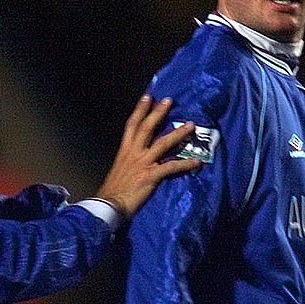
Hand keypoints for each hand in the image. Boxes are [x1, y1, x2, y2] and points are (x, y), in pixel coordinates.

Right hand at [96, 95, 200, 217]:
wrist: (107, 207)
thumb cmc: (114, 190)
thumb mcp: (119, 168)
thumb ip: (130, 159)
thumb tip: (139, 155)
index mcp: (125, 150)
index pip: (132, 125)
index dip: (140, 109)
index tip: (148, 97)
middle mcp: (133, 153)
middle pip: (146, 127)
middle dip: (158, 112)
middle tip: (169, 100)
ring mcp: (142, 163)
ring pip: (163, 143)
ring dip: (178, 133)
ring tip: (191, 125)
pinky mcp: (150, 176)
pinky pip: (171, 167)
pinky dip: (185, 164)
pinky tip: (196, 162)